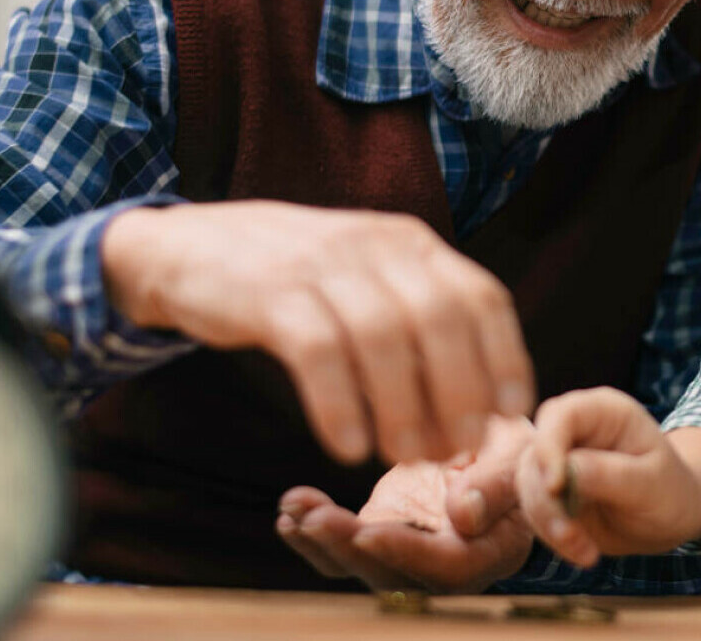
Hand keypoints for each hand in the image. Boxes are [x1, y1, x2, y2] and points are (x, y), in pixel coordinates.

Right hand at [101, 201, 534, 464]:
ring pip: (384, 338)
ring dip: (403, 406)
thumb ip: (417, 324)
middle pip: (441, 319)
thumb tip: (477, 405)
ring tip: (405, 457)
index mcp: (410, 244)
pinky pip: (318, 351)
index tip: (510, 414)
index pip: (481, 295)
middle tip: (456, 450)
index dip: (505, 357)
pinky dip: (340, 404)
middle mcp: (375, 246)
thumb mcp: (366, 281)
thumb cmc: (295, 280)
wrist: (190, 247)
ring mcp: (322, 264)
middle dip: (459, 392)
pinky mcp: (269, 292)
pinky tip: (347, 447)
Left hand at [277, 415, 534, 591]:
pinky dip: (314, 536)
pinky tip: (290, 513)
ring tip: (293, 510)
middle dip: (348, 548)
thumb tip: (461, 514)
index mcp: (490, 550)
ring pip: (361, 566)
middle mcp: (447, 566)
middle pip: (394, 575)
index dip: (407, 553)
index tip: (369, 530)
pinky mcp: (387, 536)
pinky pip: (346, 549)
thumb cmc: (521, 452)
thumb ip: (496, 483)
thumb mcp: (521, 455)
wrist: (505, 454)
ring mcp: (412, 554)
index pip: (447, 568)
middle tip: (314, 519)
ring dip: (322, 542)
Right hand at [516, 387, 700, 567]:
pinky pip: (536, 511)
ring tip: (586, 552)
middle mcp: (576, 430)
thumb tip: (566, 472)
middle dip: (546, 499)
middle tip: (571, 535)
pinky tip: (585, 553)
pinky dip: (553, 536)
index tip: (556, 486)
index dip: (549, 446)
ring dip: (549, 523)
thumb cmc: (671, 490)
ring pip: (529, 486)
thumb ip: (612, 475)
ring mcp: (560, 461)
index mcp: (604, 412)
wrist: (673, 517)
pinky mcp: (552, 492)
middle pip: (535, 453)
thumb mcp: (652, 483)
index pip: (560, 415)